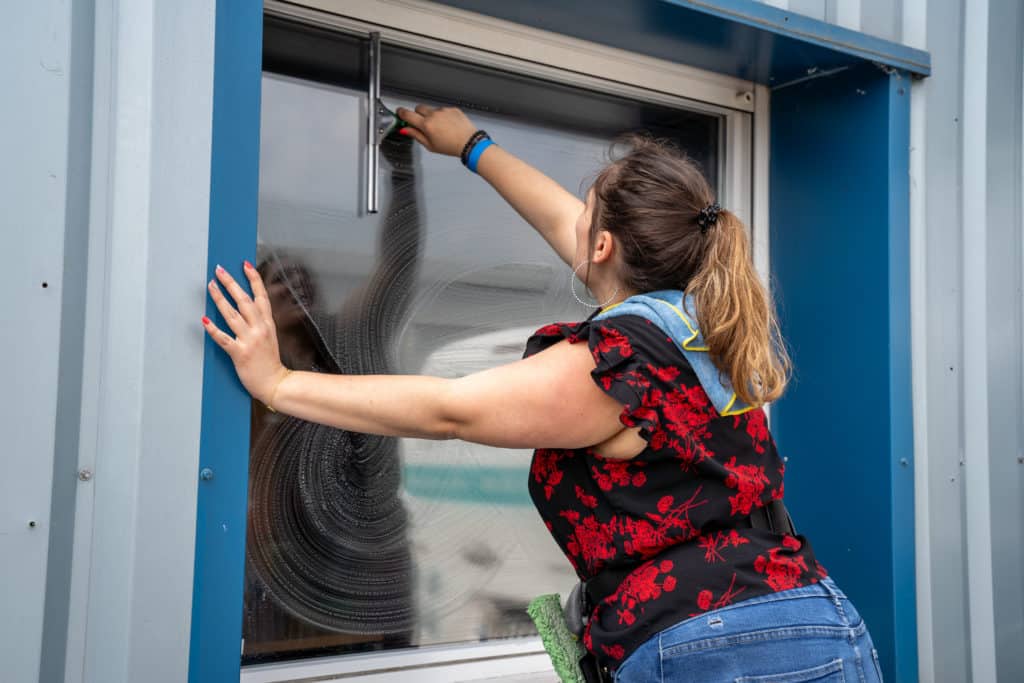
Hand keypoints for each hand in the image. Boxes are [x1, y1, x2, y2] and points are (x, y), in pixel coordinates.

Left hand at [202, 262, 290, 405]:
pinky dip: (213, 329)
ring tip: (211, 286)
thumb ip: (259, 322)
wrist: (275, 383)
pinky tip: (204, 319)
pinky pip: (224, 338)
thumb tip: (247, 308)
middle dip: (231, 283)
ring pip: (232, 314)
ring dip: (220, 298)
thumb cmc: (270, 361)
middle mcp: (259, 328)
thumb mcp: (270, 337)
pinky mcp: (240, 353)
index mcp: (267, 323)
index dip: (253, 278)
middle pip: (244, 300)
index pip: (261, 296)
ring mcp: (250, 340)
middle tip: (220, 270)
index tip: (245, 264)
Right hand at [395, 104, 477, 156]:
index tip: (399, 112)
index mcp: (426, 125)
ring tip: (440, 128)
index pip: (408, 114)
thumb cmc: (451, 146)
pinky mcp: (452, 108)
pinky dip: (443, 115)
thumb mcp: (430, 145)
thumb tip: (405, 130)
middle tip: (422, 124)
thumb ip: (416, 135)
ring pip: (431, 109)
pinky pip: (443, 109)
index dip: (401, 113)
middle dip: (417, 114)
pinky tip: (448, 125)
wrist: (469, 142)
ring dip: (431, 115)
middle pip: (418, 108)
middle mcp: (434, 115)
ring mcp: (444, 110)